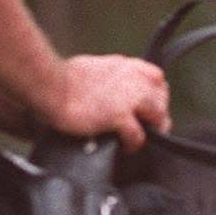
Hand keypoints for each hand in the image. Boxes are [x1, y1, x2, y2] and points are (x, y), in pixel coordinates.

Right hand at [44, 55, 170, 151]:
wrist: (53, 86)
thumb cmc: (63, 79)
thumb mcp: (94, 68)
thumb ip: (108, 77)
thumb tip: (102, 88)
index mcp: (126, 66)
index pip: (156, 79)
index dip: (155, 96)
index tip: (147, 109)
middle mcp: (133, 78)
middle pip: (162, 98)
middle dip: (157, 115)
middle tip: (146, 130)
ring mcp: (129, 97)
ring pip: (158, 116)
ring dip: (151, 130)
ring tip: (138, 141)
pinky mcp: (119, 116)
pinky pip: (139, 135)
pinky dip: (134, 144)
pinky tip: (126, 148)